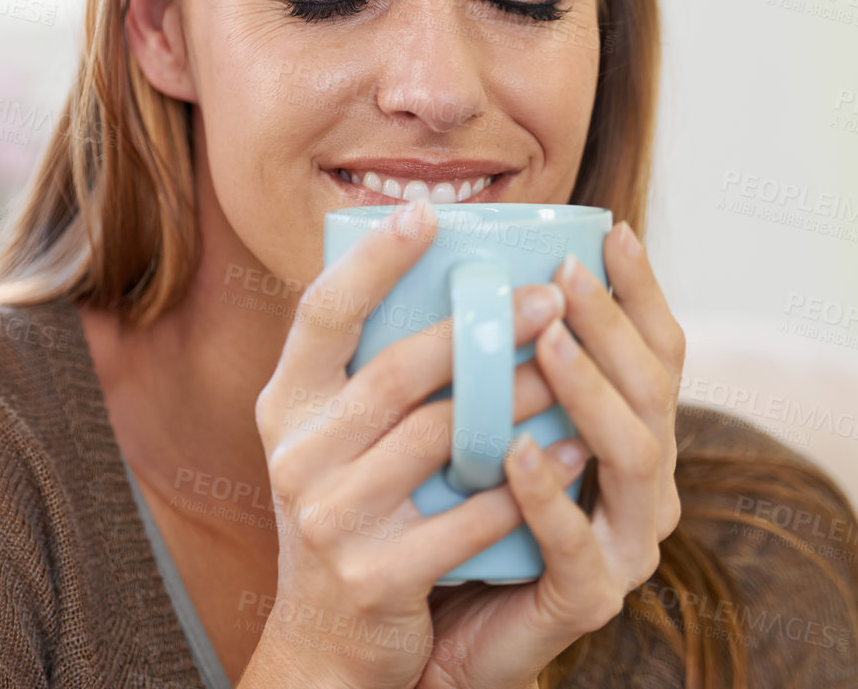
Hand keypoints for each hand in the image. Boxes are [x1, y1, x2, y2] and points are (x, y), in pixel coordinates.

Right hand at [243, 199, 591, 688]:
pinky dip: (523, 484)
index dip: (371, 261)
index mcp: (286, 406)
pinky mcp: (374, 576)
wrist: (327, 647)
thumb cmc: (351, 515)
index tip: (426, 212)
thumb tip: (445, 274)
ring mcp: (330, 519)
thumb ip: (368, 371)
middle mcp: (297, 455)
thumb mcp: (333, 439)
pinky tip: (571, 452)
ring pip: (440, 439)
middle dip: (480, 327)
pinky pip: (463, 519)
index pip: (321, 314)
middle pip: (395, 371)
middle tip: (550, 295)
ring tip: (572, 367)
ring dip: (516, 398)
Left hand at [416, 219, 685, 688]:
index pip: (658, 351)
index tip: (610, 232)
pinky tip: (517, 452)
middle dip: (613, 325)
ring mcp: (626, 543)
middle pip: (654, 390)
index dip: (642, 292)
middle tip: (566, 276)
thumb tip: (474, 259)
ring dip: (590, 391)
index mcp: (630, 435)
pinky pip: (578, 542)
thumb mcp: (485, 424)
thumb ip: (499, 362)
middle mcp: (645, 486)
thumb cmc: (457, 511)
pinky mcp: (590, 596)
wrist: (430, 629)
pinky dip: (549, 493)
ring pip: (634, 456)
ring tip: (550, 342)